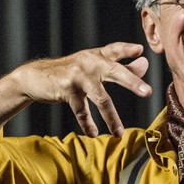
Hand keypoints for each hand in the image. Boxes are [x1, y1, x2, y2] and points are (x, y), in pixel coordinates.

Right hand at [16, 42, 151, 136]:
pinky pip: (81, 110)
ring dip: (111, 118)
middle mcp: (89, 62)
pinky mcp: (66, 89)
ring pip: (100, 98)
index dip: (127, 49)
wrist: (35, 77)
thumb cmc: (72, 73)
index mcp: (98, 56)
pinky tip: (93, 133)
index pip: (115, 50)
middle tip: (148, 92)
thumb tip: (145, 64)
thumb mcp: (94, 67)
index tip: (140, 49)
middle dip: (132, 82)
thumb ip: (120, 67)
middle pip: (114, 71)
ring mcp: (78, 76)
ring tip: (119, 133)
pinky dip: (87, 123)